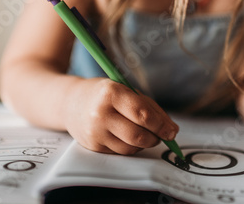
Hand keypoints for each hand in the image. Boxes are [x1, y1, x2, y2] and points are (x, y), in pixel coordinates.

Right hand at [64, 77, 178, 154]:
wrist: (70, 102)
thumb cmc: (105, 94)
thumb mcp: (126, 90)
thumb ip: (150, 108)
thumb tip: (172, 130)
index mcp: (111, 93)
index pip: (142, 114)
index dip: (161, 125)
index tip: (173, 131)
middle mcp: (100, 113)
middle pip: (138, 135)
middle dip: (156, 137)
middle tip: (163, 135)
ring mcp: (95, 132)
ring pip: (131, 147)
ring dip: (144, 143)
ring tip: (144, 133)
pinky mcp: (93, 146)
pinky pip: (120, 152)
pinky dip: (131, 147)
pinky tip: (128, 136)